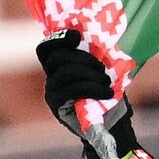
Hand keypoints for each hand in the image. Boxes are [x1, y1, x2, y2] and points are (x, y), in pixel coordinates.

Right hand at [35, 29, 139, 158]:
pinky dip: (93, 87)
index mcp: (60, 65)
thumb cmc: (108, 91)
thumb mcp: (102, 70)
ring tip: (106, 82)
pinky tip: (107, 92)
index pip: (46, 48)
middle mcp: (51, 77)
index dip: (57, 38)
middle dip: (83, 58)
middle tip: (102, 69)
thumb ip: (95, 55)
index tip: (76, 36)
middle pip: (58, 57)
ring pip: (65, 71)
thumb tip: (101, 36)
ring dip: (90, 74)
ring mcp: (52, 91)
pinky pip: (72, 89)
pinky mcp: (58, 105)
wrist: (112, 122)